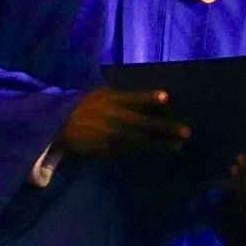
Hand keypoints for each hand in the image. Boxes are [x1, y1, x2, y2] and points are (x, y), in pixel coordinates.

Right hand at [58, 88, 189, 156]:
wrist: (59, 126)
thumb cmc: (85, 106)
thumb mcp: (99, 95)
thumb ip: (120, 96)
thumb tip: (145, 98)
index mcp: (109, 100)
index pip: (131, 98)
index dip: (147, 97)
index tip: (166, 97)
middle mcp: (111, 117)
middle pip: (142, 123)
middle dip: (164, 128)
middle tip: (186, 132)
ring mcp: (110, 135)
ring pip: (139, 140)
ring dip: (159, 143)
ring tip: (177, 145)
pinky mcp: (107, 149)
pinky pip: (130, 149)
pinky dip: (146, 149)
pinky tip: (161, 150)